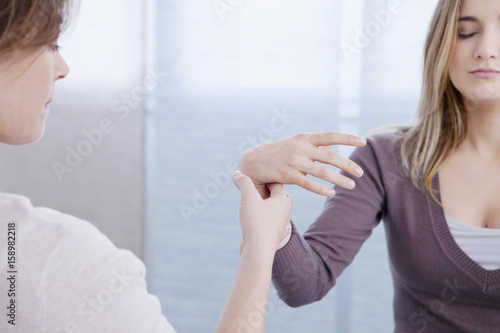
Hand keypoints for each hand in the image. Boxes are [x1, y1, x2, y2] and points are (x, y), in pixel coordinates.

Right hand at [233, 171, 292, 253]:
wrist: (259, 251)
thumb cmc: (256, 223)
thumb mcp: (248, 198)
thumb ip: (243, 183)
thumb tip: (238, 173)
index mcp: (282, 201)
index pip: (278, 184)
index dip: (267, 180)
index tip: (258, 178)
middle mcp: (285, 213)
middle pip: (281, 198)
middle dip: (271, 193)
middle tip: (260, 190)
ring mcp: (281, 226)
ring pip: (278, 212)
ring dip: (270, 207)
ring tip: (259, 205)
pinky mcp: (275, 237)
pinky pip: (275, 225)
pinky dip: (270, 221)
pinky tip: (266, 222)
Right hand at [239, 132, 366, 197]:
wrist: (253, 161)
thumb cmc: (278, 152)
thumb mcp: (296, 144)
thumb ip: (314, 147)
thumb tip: (333, 149)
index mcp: (305, 138)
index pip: (331, 136)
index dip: (348, 138)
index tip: (364, 141)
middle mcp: (301, 148)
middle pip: (330, 156)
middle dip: (348, 164)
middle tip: (360, 172)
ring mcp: (294, 162)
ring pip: (322, 172)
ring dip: (339, 179)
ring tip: (351, 185)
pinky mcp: (288, 175)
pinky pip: (309, 184)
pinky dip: (322, 189)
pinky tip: (332, 193)